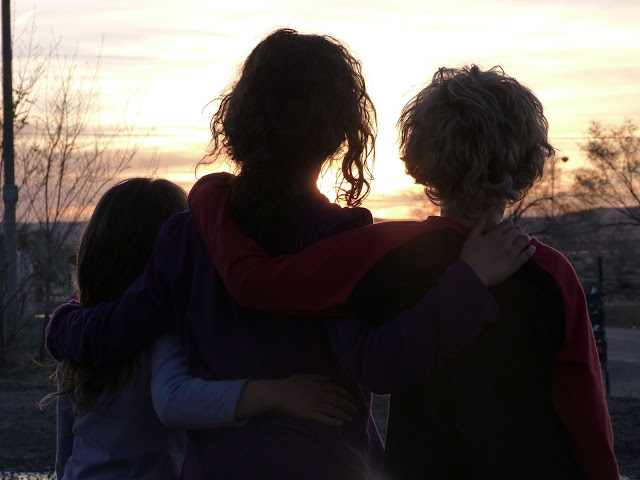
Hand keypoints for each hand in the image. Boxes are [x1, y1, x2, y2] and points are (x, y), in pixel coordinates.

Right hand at [235, 374, 357, 426]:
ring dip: (343, 415)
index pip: (337, 390)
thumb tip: (330, 378)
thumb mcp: (306, 376)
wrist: (279, 393)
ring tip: (350, 419)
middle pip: (338, 401)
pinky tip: (339, 425)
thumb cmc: (291, 384)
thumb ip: (319, 377)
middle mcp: (320, 395)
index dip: (346, 395)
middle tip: (355, 411)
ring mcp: (315, 405)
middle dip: (348, 406)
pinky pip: (323, 419)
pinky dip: (332, 422)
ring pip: (333, 410)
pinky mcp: (309, 414)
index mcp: (319, 385)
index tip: (353, 399)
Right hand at [460, 216, 534, 285]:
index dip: (507, 225)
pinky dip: (531, 250)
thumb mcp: (470, 239)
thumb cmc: (469, 257)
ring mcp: (511, 252)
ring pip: (525, 240)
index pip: (508, 223)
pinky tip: (531, 249)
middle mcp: (505, 241)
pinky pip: (528, 254)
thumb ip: (478, 226)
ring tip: (521, 242)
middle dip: (516, 231)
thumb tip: (484, 216)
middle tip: (513, 237)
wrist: (472, 275)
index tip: (505, 229)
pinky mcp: (515, 263)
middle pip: (518, 230)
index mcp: (494, 234)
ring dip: (524, 239)